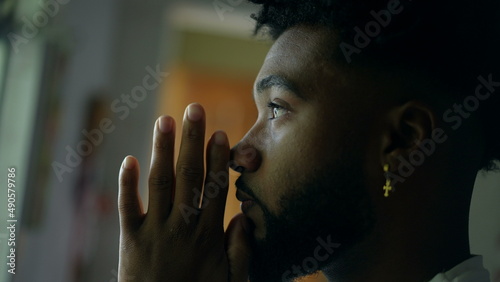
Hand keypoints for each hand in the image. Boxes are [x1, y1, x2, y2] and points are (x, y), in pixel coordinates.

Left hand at [117, 103, 252, 281]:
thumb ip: (241, 250)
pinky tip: (129, 159)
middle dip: (192, 140)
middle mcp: (182, 226)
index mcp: (208, 234)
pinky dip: (127, 183)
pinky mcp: (130, 239)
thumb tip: (244, 217)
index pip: (214, 187)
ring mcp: (155, 230)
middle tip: (194, 109)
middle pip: (189, 175)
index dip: (217, 158)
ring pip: (160, 182)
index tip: (220, 133)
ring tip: (165, 119)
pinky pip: (126, 207)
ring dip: (163, 149)